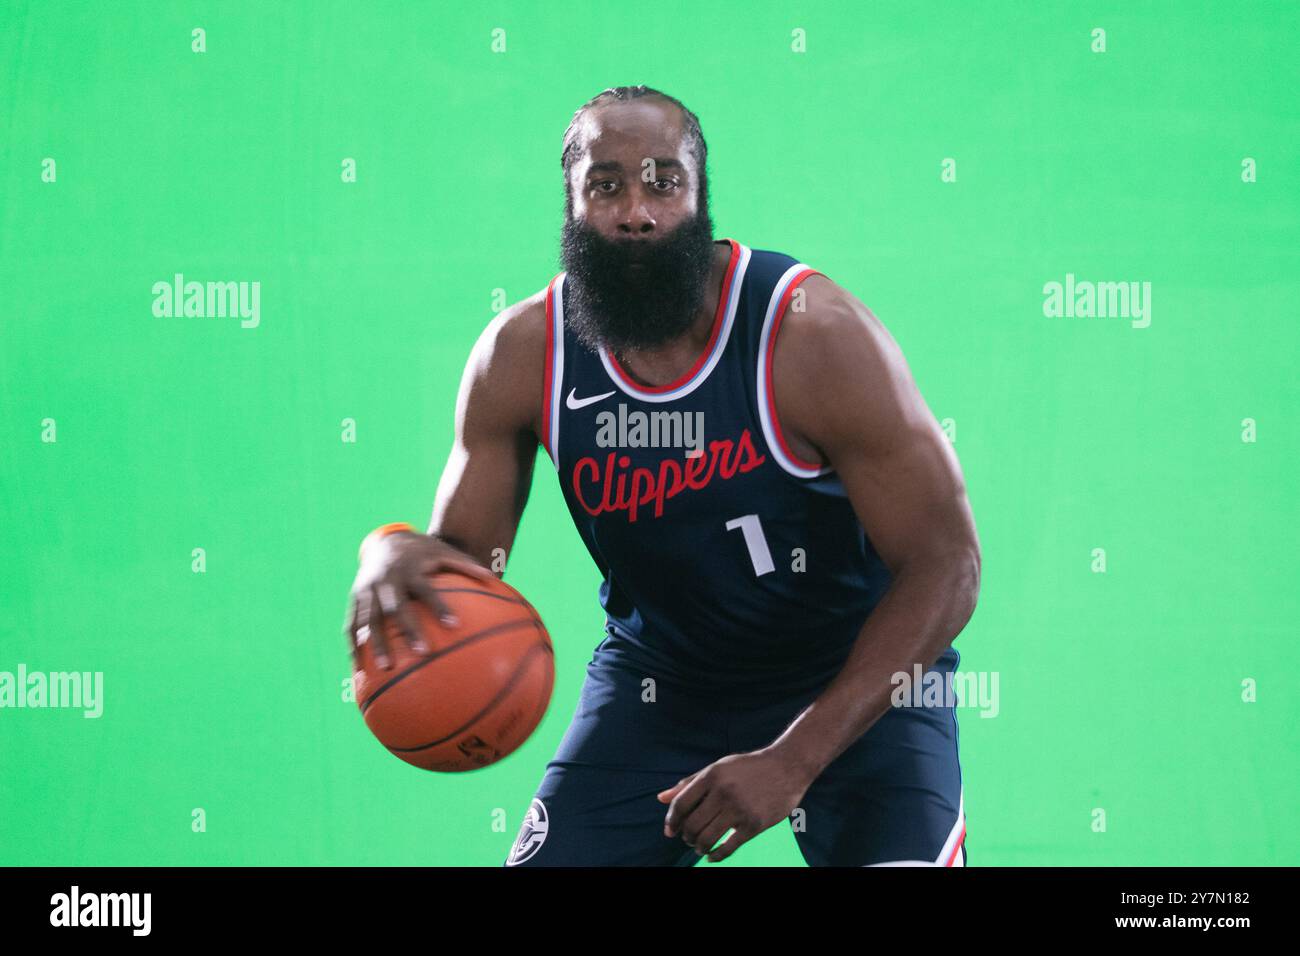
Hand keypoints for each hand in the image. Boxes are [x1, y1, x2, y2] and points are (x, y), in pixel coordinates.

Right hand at [343, 531, 496, 669]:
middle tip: (423, 653)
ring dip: (377, 644)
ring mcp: (366, 591)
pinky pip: (352, 625)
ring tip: (387, 669)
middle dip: (407, 630)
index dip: (439, 606)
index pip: (426, 590)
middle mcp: (386, 580)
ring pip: (370, 619)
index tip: (454, 626)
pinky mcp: (355, 601)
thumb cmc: (422, 553)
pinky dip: (354, 647)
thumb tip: (494, 578)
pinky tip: (360, 670)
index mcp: (410, 570)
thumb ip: (466, 566)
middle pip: (395, 607)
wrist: (386, 542)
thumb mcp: (443, 552)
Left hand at [657, 747, 814, 862]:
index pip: (681, 803)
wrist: (786, 767)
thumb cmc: (748, 768)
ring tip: (700, 846)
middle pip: (692, 824)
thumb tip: (660, 798)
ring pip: (707, 838)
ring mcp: (739, 809)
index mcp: (711, 775)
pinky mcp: (754, 824)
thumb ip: (689, 784)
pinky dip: (715, 856)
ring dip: (699, 847)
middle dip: (686, 836)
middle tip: (689, 839)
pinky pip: (728, 847)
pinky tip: (712, 855)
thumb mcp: (717, 768)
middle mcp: (723, 792)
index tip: (670, 830)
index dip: (671, 820)